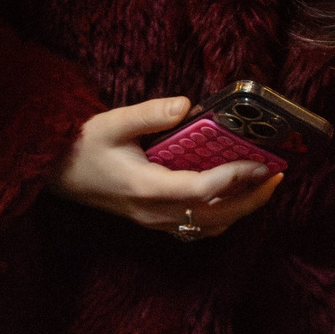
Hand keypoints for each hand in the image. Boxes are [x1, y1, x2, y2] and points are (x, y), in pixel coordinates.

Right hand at [50, 97, 281, 239]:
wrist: (57, 175)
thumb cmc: (82, 147)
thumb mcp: (112, 122)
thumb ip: (149, 114)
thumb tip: (187, 104)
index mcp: (145, 187)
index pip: (200, 190)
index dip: (233, 178)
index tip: (260, 163)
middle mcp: (153, 211)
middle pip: (214, 216)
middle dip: (250, 199)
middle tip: (277, 175)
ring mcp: (154, 221)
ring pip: (208, 226)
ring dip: (240, 210)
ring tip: (264, 186)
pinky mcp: (153, 222)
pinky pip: (196, 229)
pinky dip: (222, 218)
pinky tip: (234, 200)